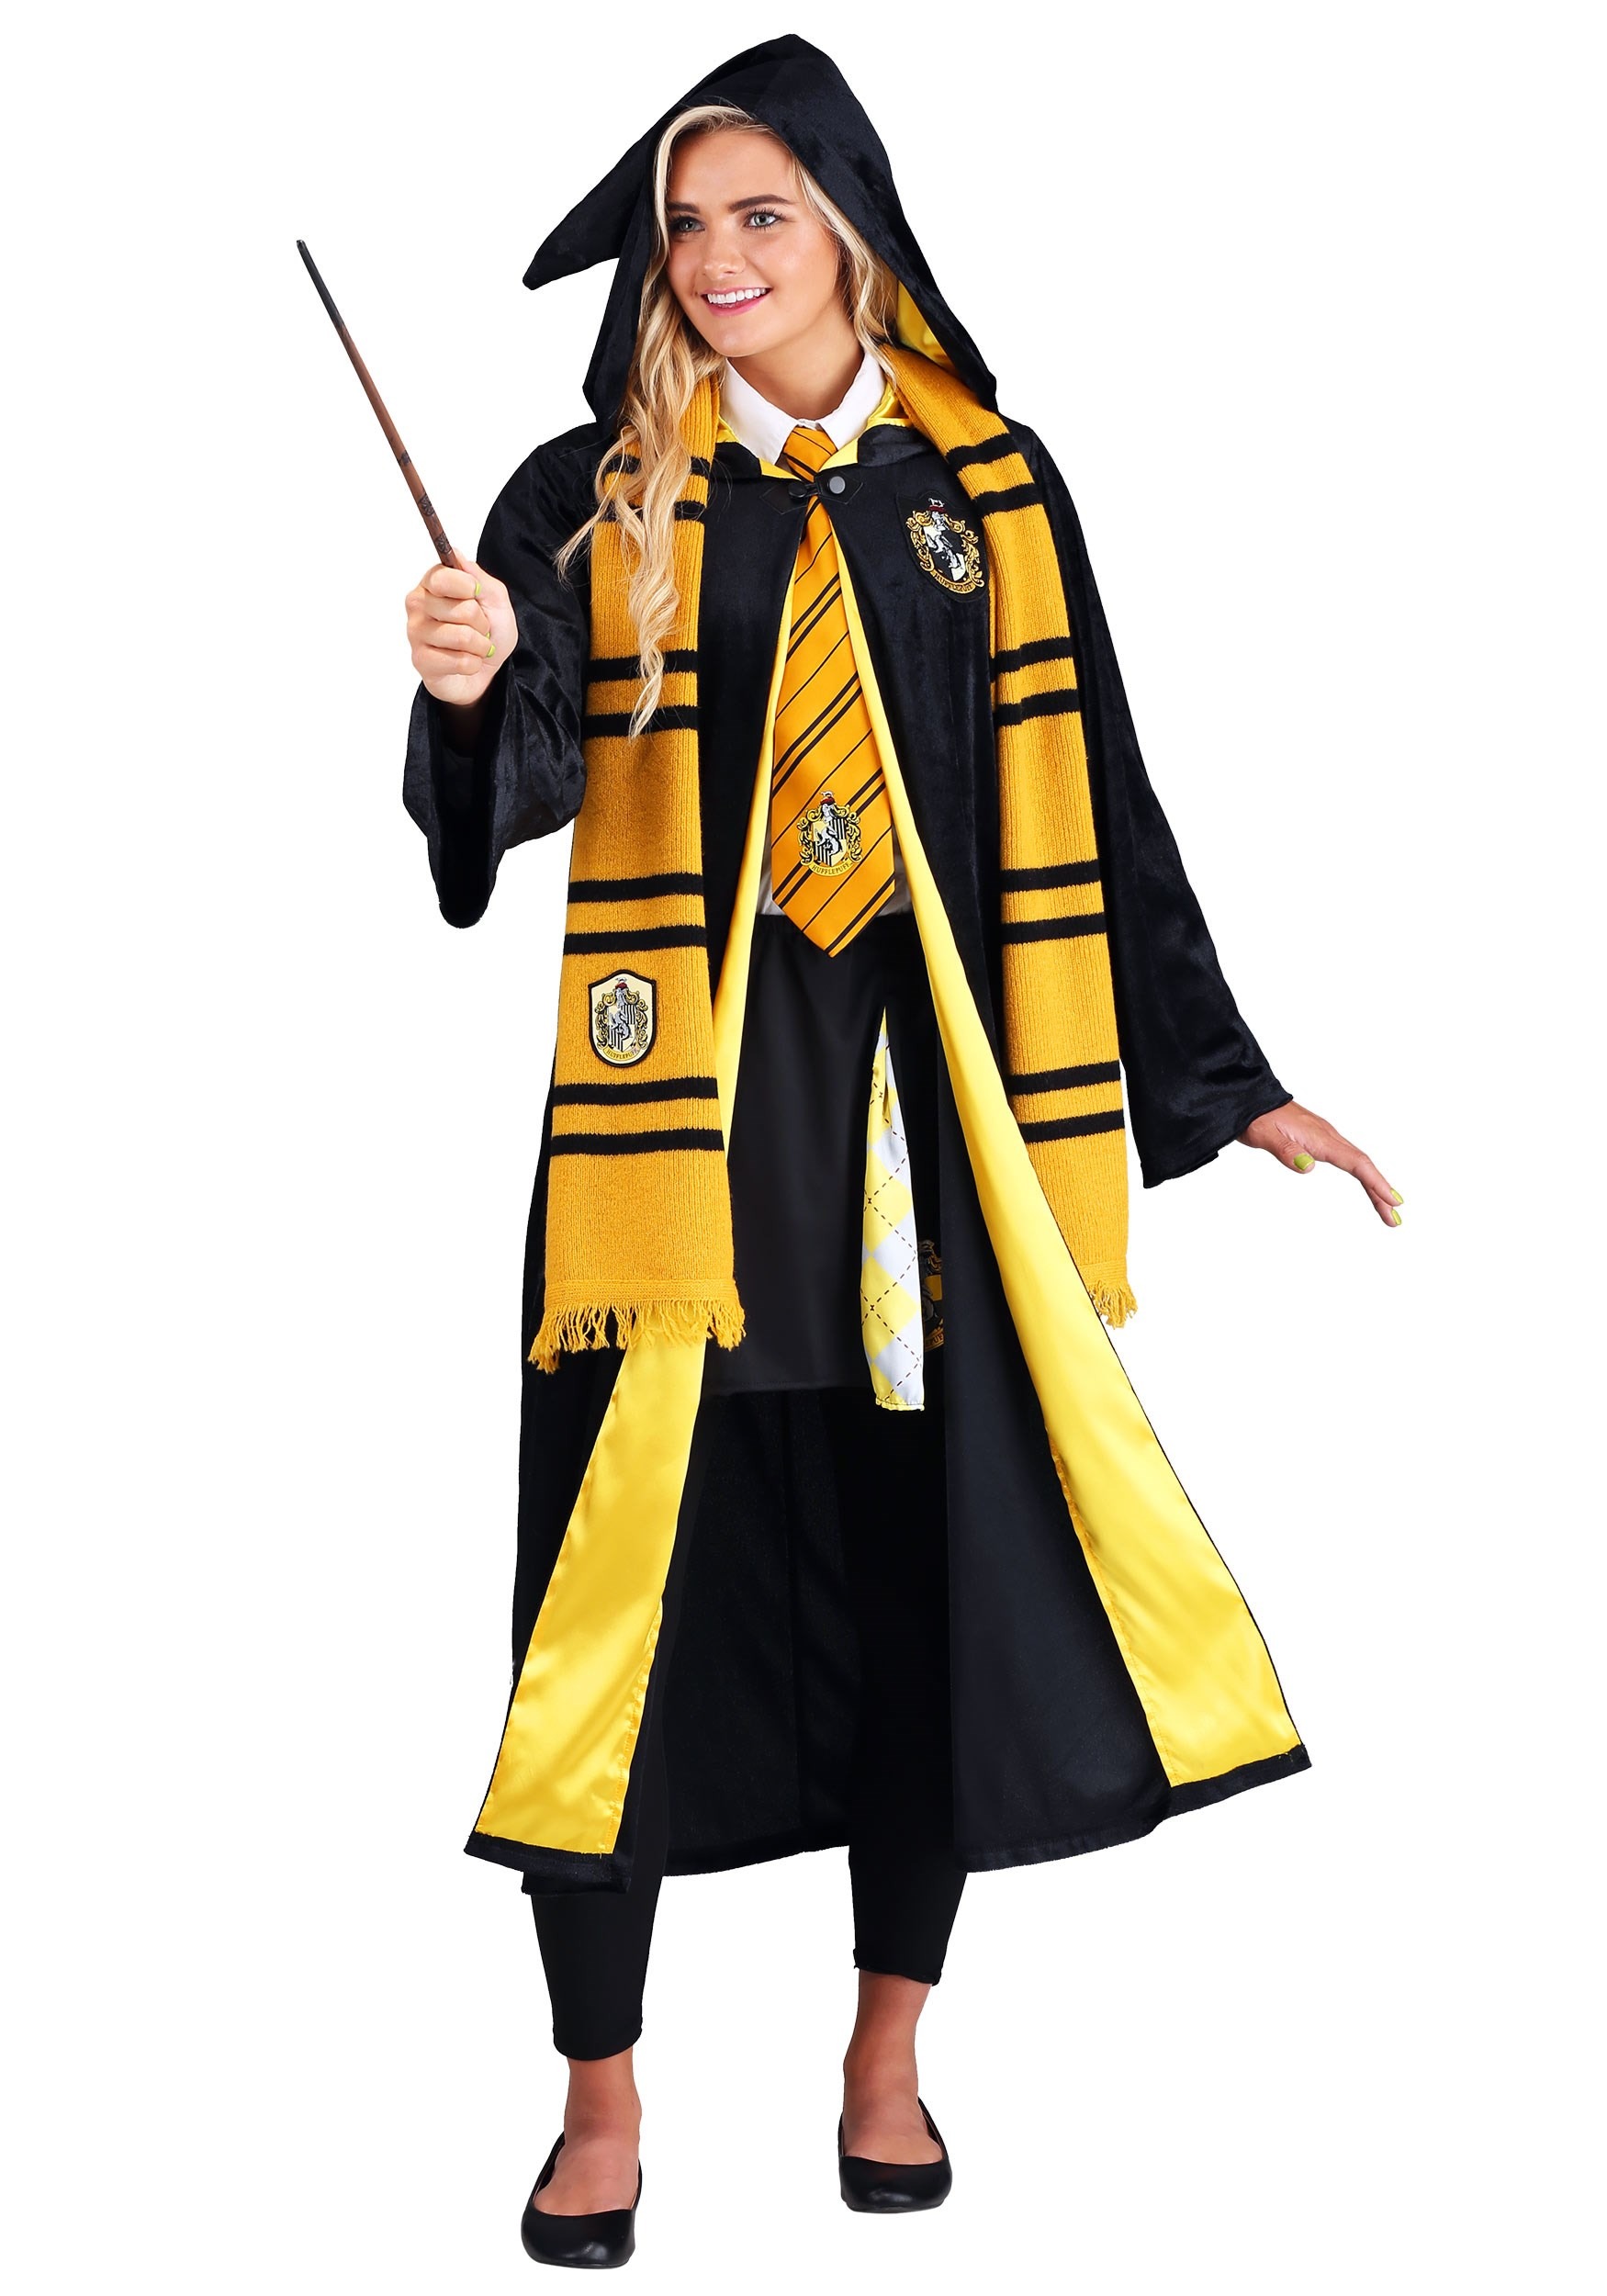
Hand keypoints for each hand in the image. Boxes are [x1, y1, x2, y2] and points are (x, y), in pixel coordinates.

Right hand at [405, 560, 517, 707]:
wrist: (486, 670)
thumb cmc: (489, 632)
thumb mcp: (495, 599)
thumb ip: (479, 577)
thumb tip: (455, 554)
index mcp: (432, 582)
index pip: (443, 577)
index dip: (469, 587)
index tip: (476, 594)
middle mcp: (418, 603)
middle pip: (462, 610)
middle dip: (482, 623)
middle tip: (479, 628)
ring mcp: (416, 632)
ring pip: (463, 637)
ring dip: (480, 646)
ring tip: (474, 647)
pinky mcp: (420, 660)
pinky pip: (460, 661)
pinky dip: (473, 664)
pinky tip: (466, 661)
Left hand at [1238, 1101, 1402, 1226]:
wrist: (1250, 1098)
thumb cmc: (1256, 1117)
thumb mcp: (1265, 1136)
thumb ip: (1286, 1152)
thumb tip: (1309, 1166)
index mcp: (1320, 1138)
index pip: (1356, 1162)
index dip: (1376, 1182)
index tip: (1392, 1201)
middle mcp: (1328, 1136)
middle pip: (1363, 1165)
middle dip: (1381, 1191)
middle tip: (1395, 1219)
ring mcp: (1326, 1137)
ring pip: (1358, 1162)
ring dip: (1374, 1185)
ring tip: (1387, 1208)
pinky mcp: (1320, 1139)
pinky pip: (1348, 1158)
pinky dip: (1362, 1174)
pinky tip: (1367, 1185)